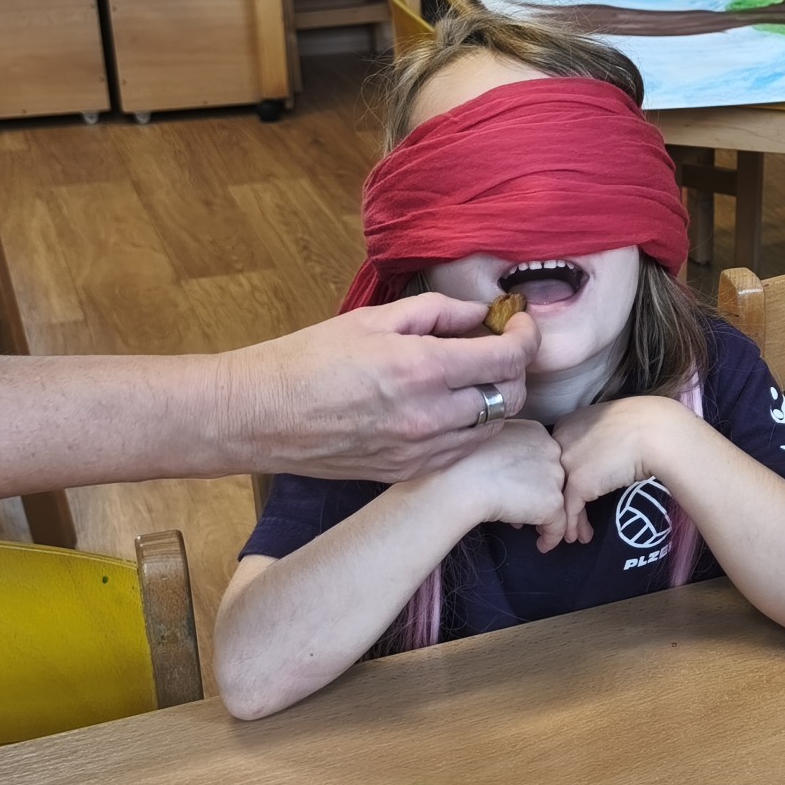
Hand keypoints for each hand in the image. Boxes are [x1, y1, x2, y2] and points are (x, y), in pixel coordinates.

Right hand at [215, 294, 538, 482]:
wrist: (257, 416)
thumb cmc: (308, 359)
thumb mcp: (373, 319)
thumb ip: (436, 313)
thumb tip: (481, 313)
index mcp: (423, 368)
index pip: (508, 358)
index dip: (527, 337)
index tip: (521, 323)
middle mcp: (430, 415)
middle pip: (510, 397)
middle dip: (514, 369)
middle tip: (499, 348)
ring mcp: (421, 450)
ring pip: (491, 428)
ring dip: (495, 400)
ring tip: (474, 377)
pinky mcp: (407, 472)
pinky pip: (461, 450)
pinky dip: (470, 427)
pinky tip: (450, 407)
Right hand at [431, 419, 568, 549]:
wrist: (461, 479)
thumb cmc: (463, 460)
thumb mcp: (489, 440)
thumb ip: (507, 449)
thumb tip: (508, 470)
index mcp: (536, 432)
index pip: (542, 456)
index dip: (531, 475)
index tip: (516, 487)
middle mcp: (552, 450)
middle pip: (552, 476)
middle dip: (537, 494)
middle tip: (523, 508)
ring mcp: (554, 477)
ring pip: (557, 500)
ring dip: (543, 514)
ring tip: (530, 526)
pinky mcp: (552, 503)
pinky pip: (558, 525)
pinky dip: (551, 537)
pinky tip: (542, 545)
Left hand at [552, 397, 688, 545]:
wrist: (654, 433)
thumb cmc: (641, 426)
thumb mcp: (607, 429)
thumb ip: (594, 443)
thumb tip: (598, 461)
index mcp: (566, 426)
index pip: (557, 459)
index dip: (561, 480)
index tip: (564, 495)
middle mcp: (560, 443)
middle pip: (553, 480)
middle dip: (555, 502)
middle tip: (559, 518)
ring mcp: (567, 463)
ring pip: (559, 497)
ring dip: (564, 520)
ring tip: (572, 536)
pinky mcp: (578, 483)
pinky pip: (570, 511)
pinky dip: (572, 527)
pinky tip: (575, 537)